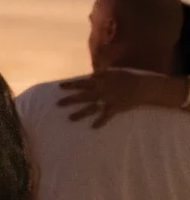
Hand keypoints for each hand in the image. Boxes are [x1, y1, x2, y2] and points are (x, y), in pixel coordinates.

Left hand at [57, 70, 187, 127]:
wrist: (142, 87)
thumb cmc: (128, 78)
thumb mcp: (114, 72)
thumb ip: (102, 73)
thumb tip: (90, 75)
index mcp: (101, 82)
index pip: (82, 83)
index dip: (71, 85)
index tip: (60, 86)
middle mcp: (102, 91)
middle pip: (83, 96)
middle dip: (70, 100)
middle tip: (58, 104)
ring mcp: (108, 101)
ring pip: (91, 108)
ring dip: (80, 113)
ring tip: (70, 118)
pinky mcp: (115, 108)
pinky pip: (106, 117)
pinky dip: (100, 122)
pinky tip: (93, 127)